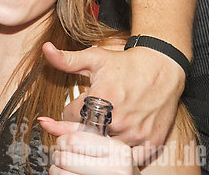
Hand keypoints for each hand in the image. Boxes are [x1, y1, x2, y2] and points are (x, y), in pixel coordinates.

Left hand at [39, 117, 138, 174]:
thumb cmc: (116, 162)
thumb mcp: (101, 142)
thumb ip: (72, 130)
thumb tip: (43, 121)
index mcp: (118, 149)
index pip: (73, 140)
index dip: (61, 141)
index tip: (63, 143)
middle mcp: (117, 167)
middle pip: (65, 157)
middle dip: (58, 155)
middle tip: (63, 155)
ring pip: (62, 172)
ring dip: (57, 169)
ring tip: (64, 166)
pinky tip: (70, 173)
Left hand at [43, 42, 182, 162]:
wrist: (162, 68)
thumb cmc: (126, 64)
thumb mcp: (94, 58)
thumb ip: (66, 59)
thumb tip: (46, 48)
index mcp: (103, 99)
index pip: (70, 118)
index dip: (65, 114)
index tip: (68, 112)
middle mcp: (119, 119)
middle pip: (84, 137)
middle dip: (76, 132)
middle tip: (76, 126)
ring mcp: (136, 133)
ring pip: (104, 151)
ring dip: (96, 145)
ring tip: (94, 134)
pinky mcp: (151, 142)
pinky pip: (127, 160)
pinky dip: (117, 156)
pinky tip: (112, 144)